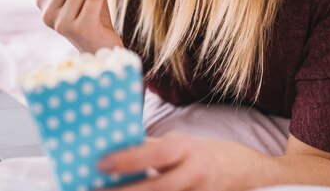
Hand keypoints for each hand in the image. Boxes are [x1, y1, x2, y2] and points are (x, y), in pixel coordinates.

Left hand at [98, 133, 248, 190]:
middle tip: (97, 190)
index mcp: (184, 149)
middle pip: (160, 187)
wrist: (231, 168)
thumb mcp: (173, 143)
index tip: (101, 164)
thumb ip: (148, 148)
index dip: (129, 159)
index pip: (156, 154)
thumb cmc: (190, 153)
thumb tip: (110, 149)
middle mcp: (194, 172)